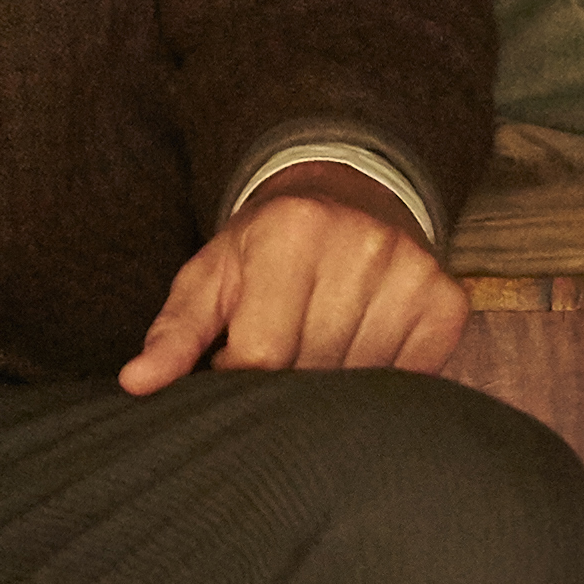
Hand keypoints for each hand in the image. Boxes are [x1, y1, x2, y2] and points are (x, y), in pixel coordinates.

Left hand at [120, 160, 462, 395]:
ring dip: (334, 381)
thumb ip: (175, 334)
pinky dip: (380, 377)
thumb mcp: (210, 279)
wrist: (346, 200)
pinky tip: (362, 345)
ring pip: (362, 380)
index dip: (242, 375)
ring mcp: (411, 270)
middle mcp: (360, 243)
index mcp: (290, 231)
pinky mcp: (447, 300)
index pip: (262, 354)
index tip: (235, 363)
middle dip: (288, 379)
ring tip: (319, 343)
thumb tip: (136, 383)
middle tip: (281, 353)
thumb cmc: (262, 252)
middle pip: (314, 370)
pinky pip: (410, 376)